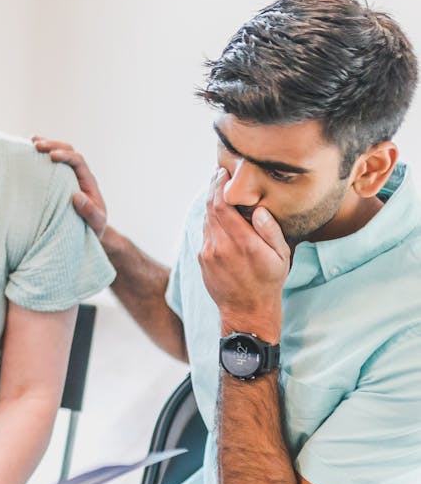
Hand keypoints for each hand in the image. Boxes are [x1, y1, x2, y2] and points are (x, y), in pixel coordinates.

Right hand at [32, 137, 107, 238]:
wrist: (89, 232)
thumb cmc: (93, 228)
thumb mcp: (96, 223)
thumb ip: (90, 212)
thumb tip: (78, 197)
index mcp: (88, 182)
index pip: (78, 161)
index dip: (66, 156)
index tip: (51, 157)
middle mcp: (79, 175)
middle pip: (69, 151)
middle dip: (53, 145)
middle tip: (36, 145)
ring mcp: (68, 176)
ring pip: (59, 154)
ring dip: (47, 146)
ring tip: (31, 141)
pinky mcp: (59, 181)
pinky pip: (51, 165)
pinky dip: (41, 157)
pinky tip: (29, 152)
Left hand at [198, 169, 289, 337]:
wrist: (246, 311)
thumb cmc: (269, 282)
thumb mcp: (281, 257)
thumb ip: (271, 231)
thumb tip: (259, 209)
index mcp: (241, 242)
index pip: (221, 204)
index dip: (219, 184)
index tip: (224, 171)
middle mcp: (220, 246)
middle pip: (209, 207)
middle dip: (213, 187)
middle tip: (220, 174)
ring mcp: (208, 253)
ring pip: (205, 218)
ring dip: (211, 202)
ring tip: (221, 190)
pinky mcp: (202, 258)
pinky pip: (205, 231)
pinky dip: (211, 219)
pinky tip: (220, 214)